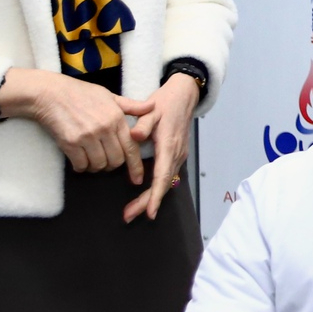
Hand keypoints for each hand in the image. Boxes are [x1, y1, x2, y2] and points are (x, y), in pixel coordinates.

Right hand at [0, 68, 151, 181]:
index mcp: (116, 117)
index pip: (131, 148)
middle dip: (112, 165)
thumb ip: (131, 106)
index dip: (135, 166)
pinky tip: (79, 158)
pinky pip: (81, 165)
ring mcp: (87, 136)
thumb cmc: (81, 93)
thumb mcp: (110, 96)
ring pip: (99, 165)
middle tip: (105, 160)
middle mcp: (104, 128)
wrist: (51, 94)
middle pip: (116, 160)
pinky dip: (81, 166)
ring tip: (91, 158)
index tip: (137, 179)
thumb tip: (152, 107)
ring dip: (96, 166)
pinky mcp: (71, 143)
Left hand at [124, 73, 200, 222]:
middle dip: (147, 203)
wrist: (184, 95)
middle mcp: (176, 153)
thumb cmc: (165, 102)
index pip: (163, 175)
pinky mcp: (176, 154)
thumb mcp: (151, 109)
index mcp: (169, 144)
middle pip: (164, 184)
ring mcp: (178, 155)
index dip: (156, 195)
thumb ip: (142, 123)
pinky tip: (144, 196)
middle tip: (128, 216)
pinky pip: (167, 176)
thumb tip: (134, 136)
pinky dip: (156, 188)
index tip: (149, 212)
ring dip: (150, 198)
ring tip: (132, 211)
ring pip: (166, 182)